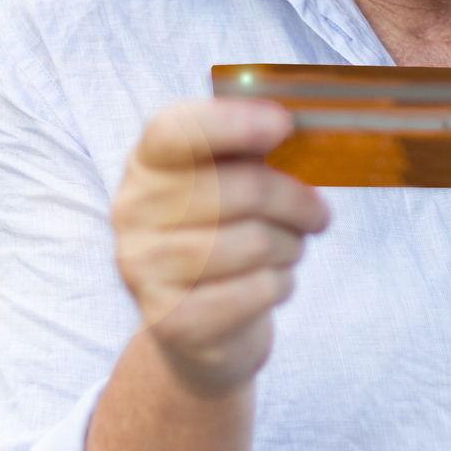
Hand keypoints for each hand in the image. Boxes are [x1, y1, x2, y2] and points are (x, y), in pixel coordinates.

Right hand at [111, 99, 329, 397]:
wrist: (200, 328)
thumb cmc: (226, 235)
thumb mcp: (230, 182)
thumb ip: (251, 149)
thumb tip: (288, 125)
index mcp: (147, 162)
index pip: (175, 129)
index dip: (234, 122)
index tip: (284, 125)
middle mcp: (133, 210)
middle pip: (242, 188)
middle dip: (296, 201)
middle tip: (317, 213)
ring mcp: (143, 268)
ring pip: (255, 242)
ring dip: (292, 246)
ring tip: (290, 250)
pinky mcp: (170, 319)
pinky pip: (256, 290)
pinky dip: (282, 284)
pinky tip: (273, 283)